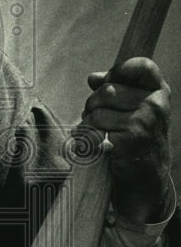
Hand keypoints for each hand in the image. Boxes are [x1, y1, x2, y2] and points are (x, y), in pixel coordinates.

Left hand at [81, 57, 171, 223]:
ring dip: (88, 125)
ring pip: (97, 112)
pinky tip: (95, 146)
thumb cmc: (135, 141)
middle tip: (96, 119)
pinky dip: (88, 139)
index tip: (106, 82)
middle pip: (107, 90)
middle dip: (93, 105)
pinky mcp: (131, 140)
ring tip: (97, 134)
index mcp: (159, 93)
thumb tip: (93, 77)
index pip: (142, 66)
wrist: (146, 180)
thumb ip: (116, 89)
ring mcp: (145, 122)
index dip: (119, 70)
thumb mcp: (133, 111)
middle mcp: (155, 105)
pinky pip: (94, 130)